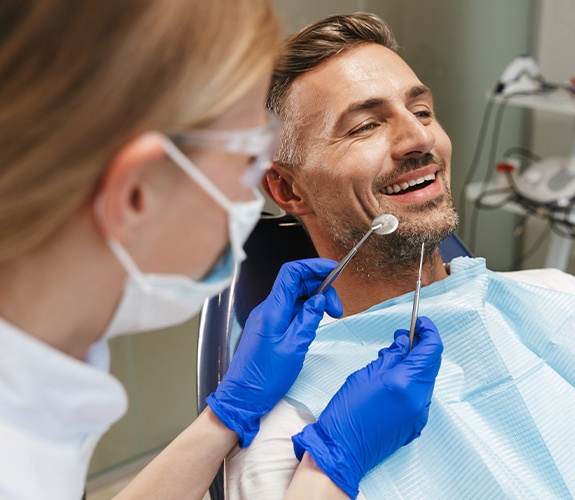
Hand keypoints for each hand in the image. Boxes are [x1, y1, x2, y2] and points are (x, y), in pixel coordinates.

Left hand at [206, 258, 342, 446]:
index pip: (292, 273)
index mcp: (272, 310)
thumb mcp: (294, 348)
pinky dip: (306, 311)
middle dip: (320, 288)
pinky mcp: (269, 328)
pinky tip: (315, 322)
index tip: (333, 271)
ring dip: (315, 300)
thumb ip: (309, 319)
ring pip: (294, 297)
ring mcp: (267, 318)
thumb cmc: (264, 377)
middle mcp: (268, 309)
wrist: (242, 397)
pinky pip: (290, 310)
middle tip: (337, 308)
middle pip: (296, 283)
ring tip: (330, 316)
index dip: (313, 267)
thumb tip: (321, 299)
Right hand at [292, 316, 442, 498]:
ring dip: (414, 364)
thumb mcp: (366, 374)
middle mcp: (419, 399)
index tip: (420, 322)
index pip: (431, 349)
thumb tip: (404, 342)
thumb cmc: (347, 411)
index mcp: (406, 383)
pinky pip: (419, 395)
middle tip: (402, 337)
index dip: (428, 331)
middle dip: (420, 347)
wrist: (343, 449)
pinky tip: (392, 379)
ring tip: (391, 359)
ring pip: (425, 379)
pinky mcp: (415, 424)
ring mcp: (419, 414)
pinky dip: (411, 381)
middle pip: (431, 364)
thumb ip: (390, 357)